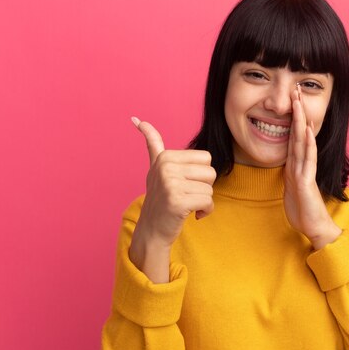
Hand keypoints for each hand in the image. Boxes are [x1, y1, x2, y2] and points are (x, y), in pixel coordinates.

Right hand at [130, 116, 216, 247]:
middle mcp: (166, 167)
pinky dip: (205, 211)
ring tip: (187, 205)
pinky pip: (208, 202)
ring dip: (204, 201)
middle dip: (204, 188)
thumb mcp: (155, 168)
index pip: (206, 159)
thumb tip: (137, 119)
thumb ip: (152, 143)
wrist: (152, 230)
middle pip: (210, 172)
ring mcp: (170, 184)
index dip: (200, 175)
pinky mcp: (177, 201)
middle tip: (186, 196)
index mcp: (166, 157)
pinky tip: (193, 215)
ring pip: (210, 189)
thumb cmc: (160, 199)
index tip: (184, 184)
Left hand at [283, 89, 341, 249]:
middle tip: (296, 90)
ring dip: (301, 121)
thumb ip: (289, 174)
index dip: (292, 118)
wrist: (314, 227)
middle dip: (297, 112)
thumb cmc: (302, 209)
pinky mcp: (307, 181)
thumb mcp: (290, 187)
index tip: (291, 100)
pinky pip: (308, 158)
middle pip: (299, 133)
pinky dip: (308, 143)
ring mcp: (306, 171)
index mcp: (296, 164)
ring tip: (300, 102)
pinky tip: (307, 129)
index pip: (293, 137)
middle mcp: (303, 164)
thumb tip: (286, 164)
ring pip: (303, 141)